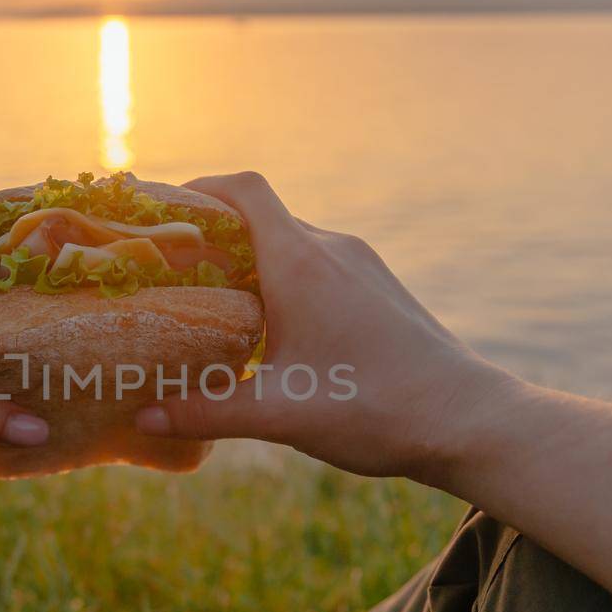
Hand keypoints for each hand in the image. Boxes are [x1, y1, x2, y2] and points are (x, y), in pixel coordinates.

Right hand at [135, 172, 516, 478]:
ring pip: (291, 245)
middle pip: (260, 218)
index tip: (159, 213)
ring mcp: (361, 267)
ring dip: (249, 263)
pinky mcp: (380, 290)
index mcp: (301, 262)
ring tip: (213, 305)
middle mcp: (332, 250)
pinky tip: (272, 331)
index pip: (242, 191)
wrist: (469, 421)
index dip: (196, 191)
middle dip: (211, 237)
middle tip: (169, 272)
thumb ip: (206, 412)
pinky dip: (284, 282)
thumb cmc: (374, 408)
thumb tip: (142, 417)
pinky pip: (319, 267)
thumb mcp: (279, 414)